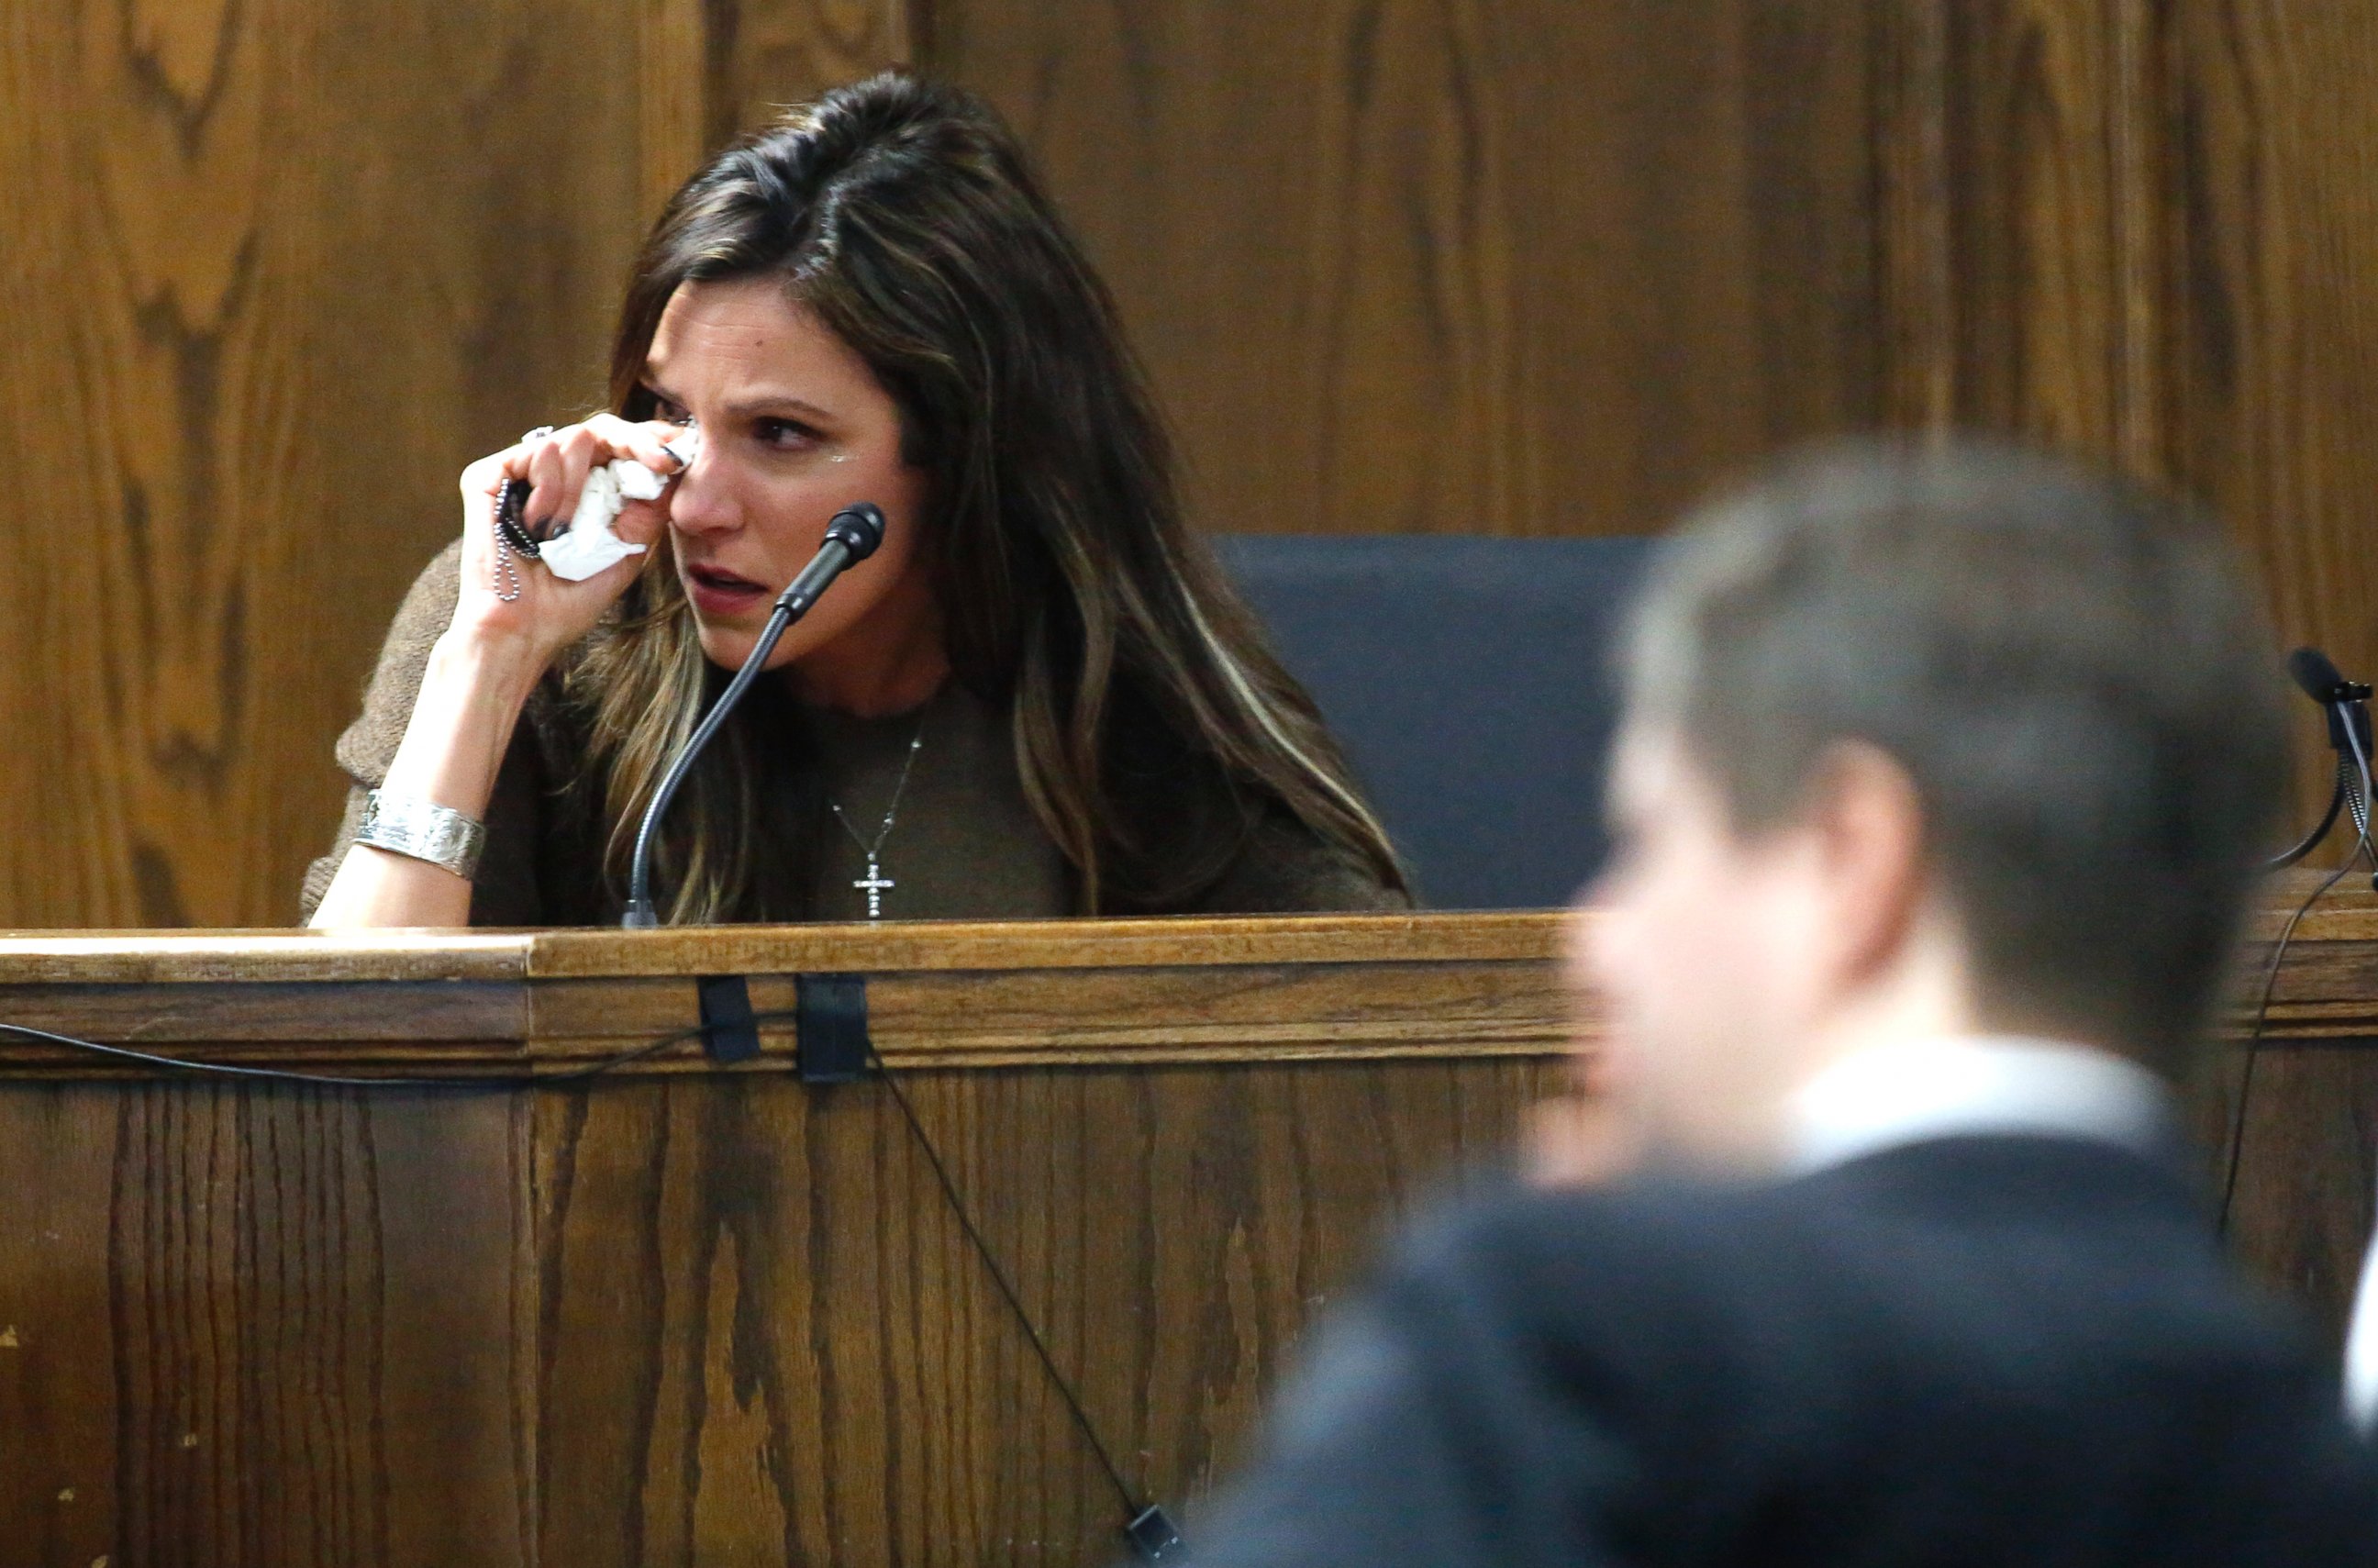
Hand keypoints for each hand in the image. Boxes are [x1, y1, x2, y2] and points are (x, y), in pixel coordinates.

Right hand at [450, 414, 692, 670]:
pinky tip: (539, 527)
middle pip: (600, 428)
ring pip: (572, 438)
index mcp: (584, 489)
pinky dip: (549, 491)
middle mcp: (551, 474)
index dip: (651, 439)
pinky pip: (536, 452)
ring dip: (580, 490)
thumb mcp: (627, 550)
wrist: (524, 629)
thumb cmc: (569, 599)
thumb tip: (678, 466)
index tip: (682, 450)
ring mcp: (518, 472)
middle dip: (637, 442)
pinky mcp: (487, 475)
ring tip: (562, 533)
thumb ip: (649, 509)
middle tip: (663, 462)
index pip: (619, 445)